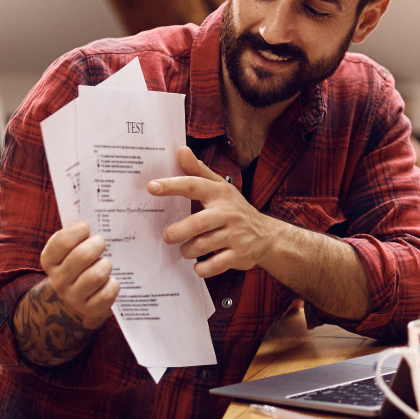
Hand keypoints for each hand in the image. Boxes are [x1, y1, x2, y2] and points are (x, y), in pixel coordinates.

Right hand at [38, 221, 118, 326]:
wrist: (78, 300)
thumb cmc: (80, 264)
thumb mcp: (71, 248)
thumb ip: (76, 233)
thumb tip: (95, 211)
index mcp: (50, 260)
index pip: (63, 241)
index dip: (79, 230)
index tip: (87, 229)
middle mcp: (58, 279)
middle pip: (82, 256)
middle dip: (97, 245)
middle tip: (101, 243)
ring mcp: (73, 296)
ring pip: (96, 275)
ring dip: (106, 265)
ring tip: (105, 264)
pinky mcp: (90, 309)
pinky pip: (107, 293)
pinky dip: (113, 285)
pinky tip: (110, 281)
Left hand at [149, 146, 280, 277]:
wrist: (267, 236)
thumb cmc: (235, 210)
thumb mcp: (220, 188)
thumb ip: (198, 171)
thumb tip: (181, 150)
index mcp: (220, 194)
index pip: (194, 186)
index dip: (172, 186)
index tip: (152, 187)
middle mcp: (229, 213)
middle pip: (197, 223)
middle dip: (177, 232)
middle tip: (168, 236)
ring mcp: (236, 235)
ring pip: (202, 245)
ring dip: (187, 250)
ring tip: (186, 249)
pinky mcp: (240, 255)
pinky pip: (214, 265)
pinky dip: (202, 268)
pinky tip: (200, 265)